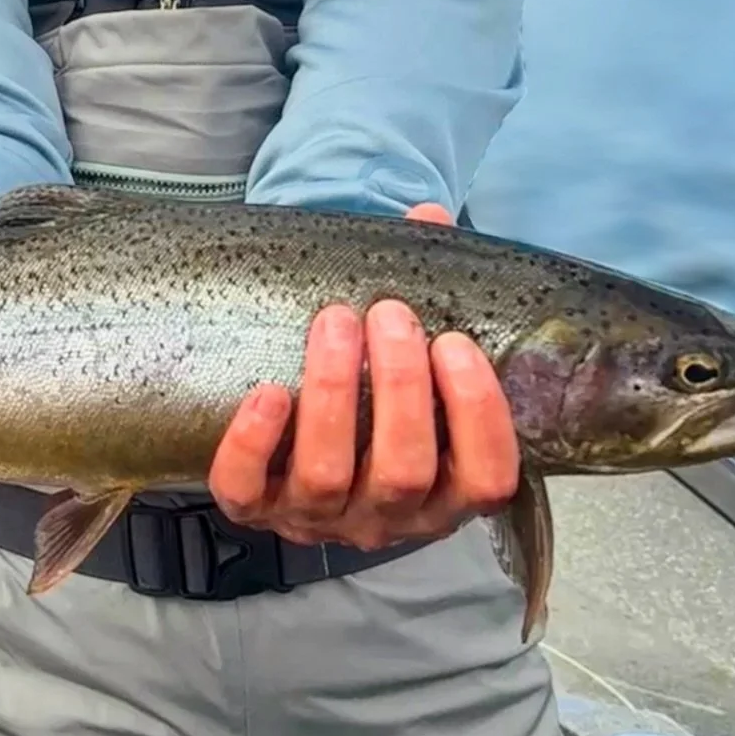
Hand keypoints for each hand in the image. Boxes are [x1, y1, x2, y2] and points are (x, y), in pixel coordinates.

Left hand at [208, 202, 518, 549]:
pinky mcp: (256, 509)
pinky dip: (254, 443)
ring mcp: (318, 517)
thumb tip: (429, 217)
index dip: (478, 414)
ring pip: (328, 477)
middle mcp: (388, 517)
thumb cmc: (372, 387)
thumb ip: (429, 288)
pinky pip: (247, 491)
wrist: (293, 432)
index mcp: (446, 489)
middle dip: (399, 386)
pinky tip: (268, 391)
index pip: (486, 477)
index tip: (455, 341)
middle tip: (388, 313)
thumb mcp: (412, 347)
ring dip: (332, 394)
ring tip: (334, 322)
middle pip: (405, 471)